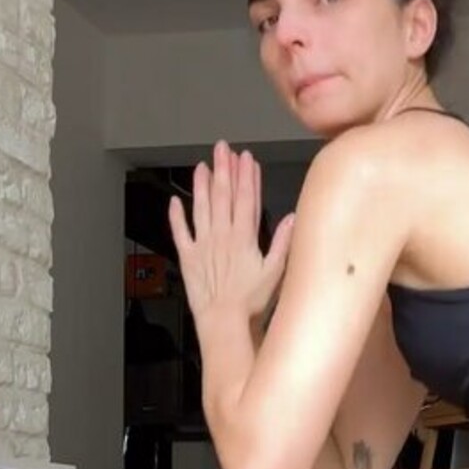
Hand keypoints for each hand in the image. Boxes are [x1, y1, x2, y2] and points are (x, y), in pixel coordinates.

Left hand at [168, 142, 294, 325]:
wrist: (224, 320)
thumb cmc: (251, 302)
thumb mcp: (275, 273)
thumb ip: (283, 243)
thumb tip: (293, 218)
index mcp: (244, 237)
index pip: (246, 199)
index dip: (246, 176)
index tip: (246, 158)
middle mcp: (222, 235)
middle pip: (223, 196)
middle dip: (224, 170)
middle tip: (222, 148)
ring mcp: (203, 244)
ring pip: (201, 207)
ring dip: (202, 185)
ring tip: (202, 166)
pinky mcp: (188, 257)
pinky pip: (180, 232)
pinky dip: (177, 216)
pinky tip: (175, 201)